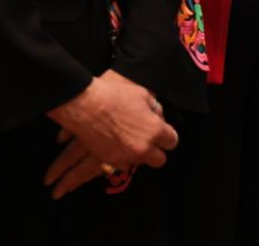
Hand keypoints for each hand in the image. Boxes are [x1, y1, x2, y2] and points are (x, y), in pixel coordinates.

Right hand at [45, 70, 176, 196]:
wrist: (85, 106)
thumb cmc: (114, 96)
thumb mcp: (142, 94)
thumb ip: (154, 108)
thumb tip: (157, 115)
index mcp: (155, 130)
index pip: (172, 142)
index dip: (167, 136)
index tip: (162, 134)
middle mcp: (143, 147)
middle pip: (160, 160)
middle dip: (156, 151)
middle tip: (148, 141)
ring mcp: (126, 157)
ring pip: (140, 162)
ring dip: (138, 154)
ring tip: (129, 140)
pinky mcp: (110, 161)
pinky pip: (123, 164)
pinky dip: (123, 157)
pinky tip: (117, 145)